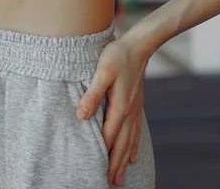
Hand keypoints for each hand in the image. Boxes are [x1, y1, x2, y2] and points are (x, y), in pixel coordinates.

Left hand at [76, 39, 148, 186]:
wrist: (138, 45)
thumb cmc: (117, 56)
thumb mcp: (101, 72)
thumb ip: (92, 94)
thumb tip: (81, 115)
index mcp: (120, 106)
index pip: (109, 136)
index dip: (102, 154)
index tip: (96, 171)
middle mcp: (129, 112)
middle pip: (121, 144)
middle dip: (115, 165)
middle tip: (110, 183)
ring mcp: (135, 109)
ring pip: (129, 141)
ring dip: (123, 160)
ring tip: (120, 176)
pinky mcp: (137, 104)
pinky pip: (136, 131)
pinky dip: (133, 146)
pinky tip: (132, 156)